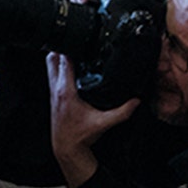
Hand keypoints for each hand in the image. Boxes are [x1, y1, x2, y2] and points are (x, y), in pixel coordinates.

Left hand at [47, 51, 138, 187]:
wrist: (67, 148)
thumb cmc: (80, 136)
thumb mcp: (104, 123)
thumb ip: (122, 112)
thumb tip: (136, 101)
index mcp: (66, 91)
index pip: (65, 61)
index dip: (72, 47)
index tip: (81, 39)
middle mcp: (56, 89)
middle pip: (53, 59)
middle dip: (62, 47)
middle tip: (75, 39)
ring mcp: (52, 92)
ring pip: (50, 65)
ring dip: (58, 55)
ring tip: (71, 46)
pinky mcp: (53, 96)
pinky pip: (52, 74)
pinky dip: (58, 66)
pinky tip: (69, 65)